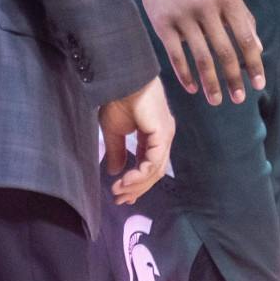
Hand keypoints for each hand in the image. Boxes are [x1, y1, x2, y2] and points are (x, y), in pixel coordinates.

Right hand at [98, 76, 173, 204]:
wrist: (121, 80)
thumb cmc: (118, 99)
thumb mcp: (114, 131)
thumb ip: (117, 151)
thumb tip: (115, 172)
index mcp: (154, 134)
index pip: (150, 164)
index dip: (136, 182)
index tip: (120, 195)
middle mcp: (163, 136)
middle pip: (155, 171)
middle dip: (136, 188)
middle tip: (119, 200)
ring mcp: (165, 135)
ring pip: (155, 170)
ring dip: (136, 184)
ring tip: (118, 191)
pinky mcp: (162, 133)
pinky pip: (154, 162)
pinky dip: (140, 175)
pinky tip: (125, 181)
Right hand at [137, 0, 265, 102]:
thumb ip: (243, 17)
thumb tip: (258, 48)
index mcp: (229, 0)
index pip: (246, 38)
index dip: (254, 63)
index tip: (259, 85)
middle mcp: (208, 8)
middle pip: (225, 52)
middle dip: (233, 79)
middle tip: (238, 99)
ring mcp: (184, 16)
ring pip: (201, 57)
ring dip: (210, 83)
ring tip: (216, 100)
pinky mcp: (163, 23)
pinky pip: (176, 55)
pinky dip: (185, 74)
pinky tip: (192, 88)